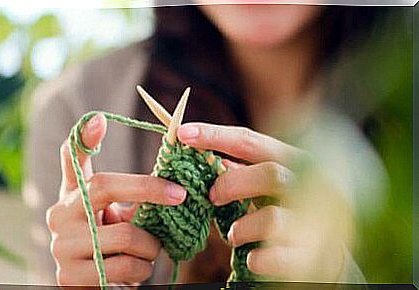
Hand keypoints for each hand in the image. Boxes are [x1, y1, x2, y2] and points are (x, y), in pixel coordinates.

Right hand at [46, 113, 186, 285]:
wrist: (95, 285)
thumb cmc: (111, 241)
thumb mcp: (114, 212)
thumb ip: (126, 191)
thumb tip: (140, 154)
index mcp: (72, 196)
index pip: (75, 162)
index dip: (84, 139)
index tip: (100, 118)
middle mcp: (59, 216)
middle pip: (109, 193)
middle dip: (151, 198)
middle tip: (178, 197)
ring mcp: (61, 247)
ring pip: (128, 238)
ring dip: (151, 247)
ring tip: (146, 250)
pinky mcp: (71, 277)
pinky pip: (126, 268)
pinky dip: (142, 270)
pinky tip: (135, 270)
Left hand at [177, 123, 347, 281]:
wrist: (326, 258)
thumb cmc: (287, 213)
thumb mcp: (266, 186)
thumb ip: (242, 171)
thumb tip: (203, 155)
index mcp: (293, 161)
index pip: (251, 141)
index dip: (215, 135)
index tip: (182, 134)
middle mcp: (311, 186)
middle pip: (270, 173)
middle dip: (232, 184)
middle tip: (212, 197)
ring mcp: (316, 222)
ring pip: (271, 219)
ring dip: (241, 229)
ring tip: (234, 235)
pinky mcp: (313, 256)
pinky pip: (274, 256)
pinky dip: (256, 258)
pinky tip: (252, 257)